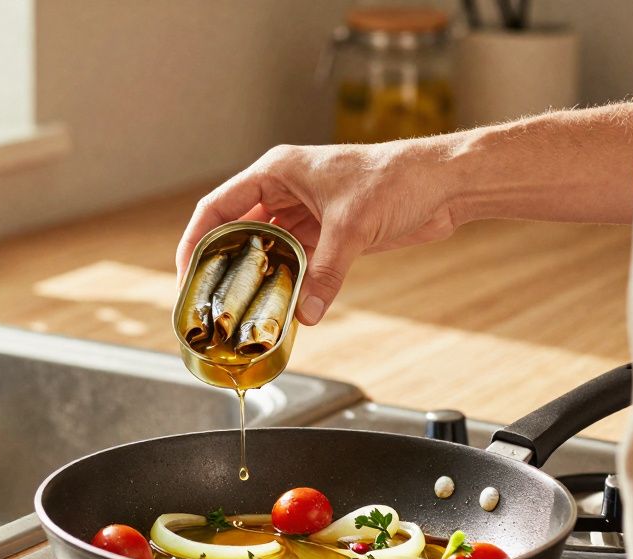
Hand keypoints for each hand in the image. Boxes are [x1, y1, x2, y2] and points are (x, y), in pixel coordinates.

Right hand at [176, 140, 461, 324]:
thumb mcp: (353, 226)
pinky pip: (293, 262)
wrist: (446, 184)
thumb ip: (326, 272)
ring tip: (241, 308)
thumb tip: (306, 313)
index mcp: (277, 172)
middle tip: (209, 299)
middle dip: (223, 264)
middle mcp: (284, 190)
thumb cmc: (400, 179)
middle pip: (237, 230)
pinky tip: (279, 305)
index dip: (197, 240)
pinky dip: (286, 283)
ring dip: (256, 277)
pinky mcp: (325, 233)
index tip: (186, 272)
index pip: (219, 207)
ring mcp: (304, 213)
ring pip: (265, 249)